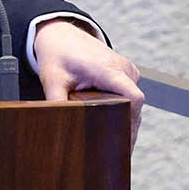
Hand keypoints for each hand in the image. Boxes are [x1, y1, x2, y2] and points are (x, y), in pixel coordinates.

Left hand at [33, 19, 144, 146]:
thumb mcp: (53, 81)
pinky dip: (123, 109)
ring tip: (115, 144)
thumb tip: (58, 127)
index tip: (123, 140)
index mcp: (108, 69)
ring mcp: (127, 70)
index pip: (134, 98)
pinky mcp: (126, 73)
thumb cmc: (58, 55)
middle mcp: (123, 68)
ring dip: (125, 119)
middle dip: (127, 128)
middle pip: (135, 105)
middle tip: (117, 154)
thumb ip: (56, 102)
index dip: (131, 121)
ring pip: (133, 102)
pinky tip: (114, 125)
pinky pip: (130, 95)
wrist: (60, 35)